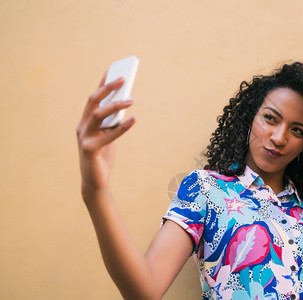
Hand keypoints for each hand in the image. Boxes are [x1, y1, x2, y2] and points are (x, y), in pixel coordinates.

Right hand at [76, 72, 135, 195]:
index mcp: (85, 122)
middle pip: (94, 101)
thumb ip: (112, 122)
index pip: (94, 99)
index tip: (112, 70)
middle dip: (108, 88)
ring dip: (116, 105)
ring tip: (131, 99)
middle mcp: (82, 126)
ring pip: (99, 114)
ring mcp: (84, 137)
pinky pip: (109, 135)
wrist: (94, 181)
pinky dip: (122, 127)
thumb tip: (125, 104)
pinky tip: (134, 119)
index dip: (102, 84)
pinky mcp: (90, 149)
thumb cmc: (102, 156)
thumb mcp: (107, 136)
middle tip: (123, 78)